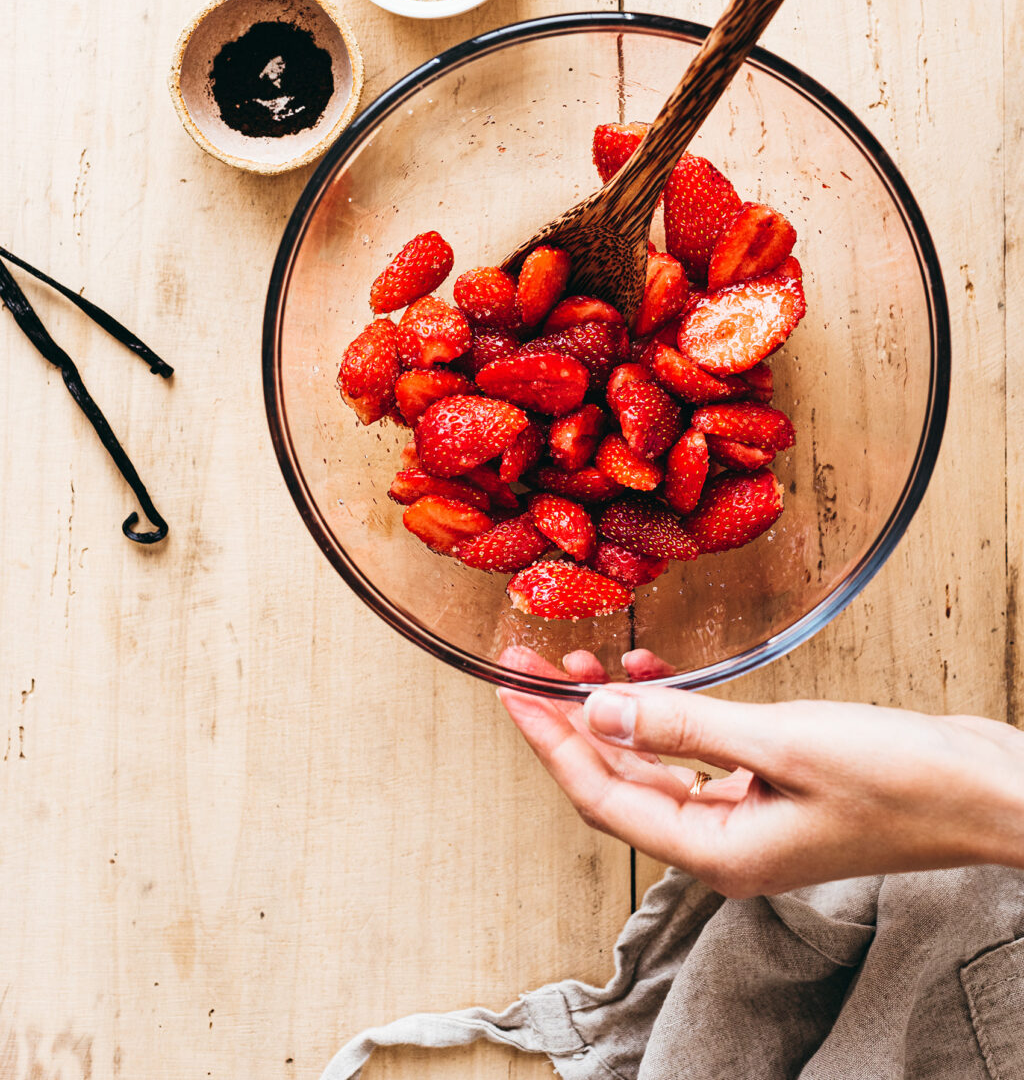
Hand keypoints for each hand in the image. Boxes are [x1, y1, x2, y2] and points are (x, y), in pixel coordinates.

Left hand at [498, 682, 1023, 895]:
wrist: (985, 789)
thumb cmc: (904, 781)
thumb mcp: (784, 743)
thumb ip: (684, 729)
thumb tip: (597, 716)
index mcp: (719, 851)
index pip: (602, 798)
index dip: (549, 742)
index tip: (508, 692)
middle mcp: (725, 844)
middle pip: (618, 785)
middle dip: (567, 725)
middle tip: (523, 667)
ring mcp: (750, 819)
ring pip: (654, 768)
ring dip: (615, 715)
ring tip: (575, 661)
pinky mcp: (773, 787)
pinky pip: (698, 754)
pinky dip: (669, 713)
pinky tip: (652, 671)